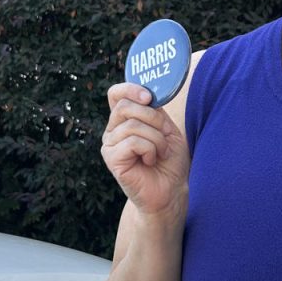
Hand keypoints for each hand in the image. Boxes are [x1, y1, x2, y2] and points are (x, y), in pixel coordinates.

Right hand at [101, 82, 189, 220]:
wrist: (171, 191)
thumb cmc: (170, 161)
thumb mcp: (167, 129)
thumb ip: (155, 111)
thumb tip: (147, 93)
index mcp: (125, 119)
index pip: (116, 94)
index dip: (130, 89)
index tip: (149, 97)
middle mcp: (113, 130)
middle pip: (126, 107)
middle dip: (153, 118)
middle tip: (165, 134)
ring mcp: (110, 145)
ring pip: (133, 126)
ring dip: (156, 139)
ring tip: (161, 152)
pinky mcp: (112, 159)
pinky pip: (132, 142)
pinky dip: (150, 149)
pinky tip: (151, 161)